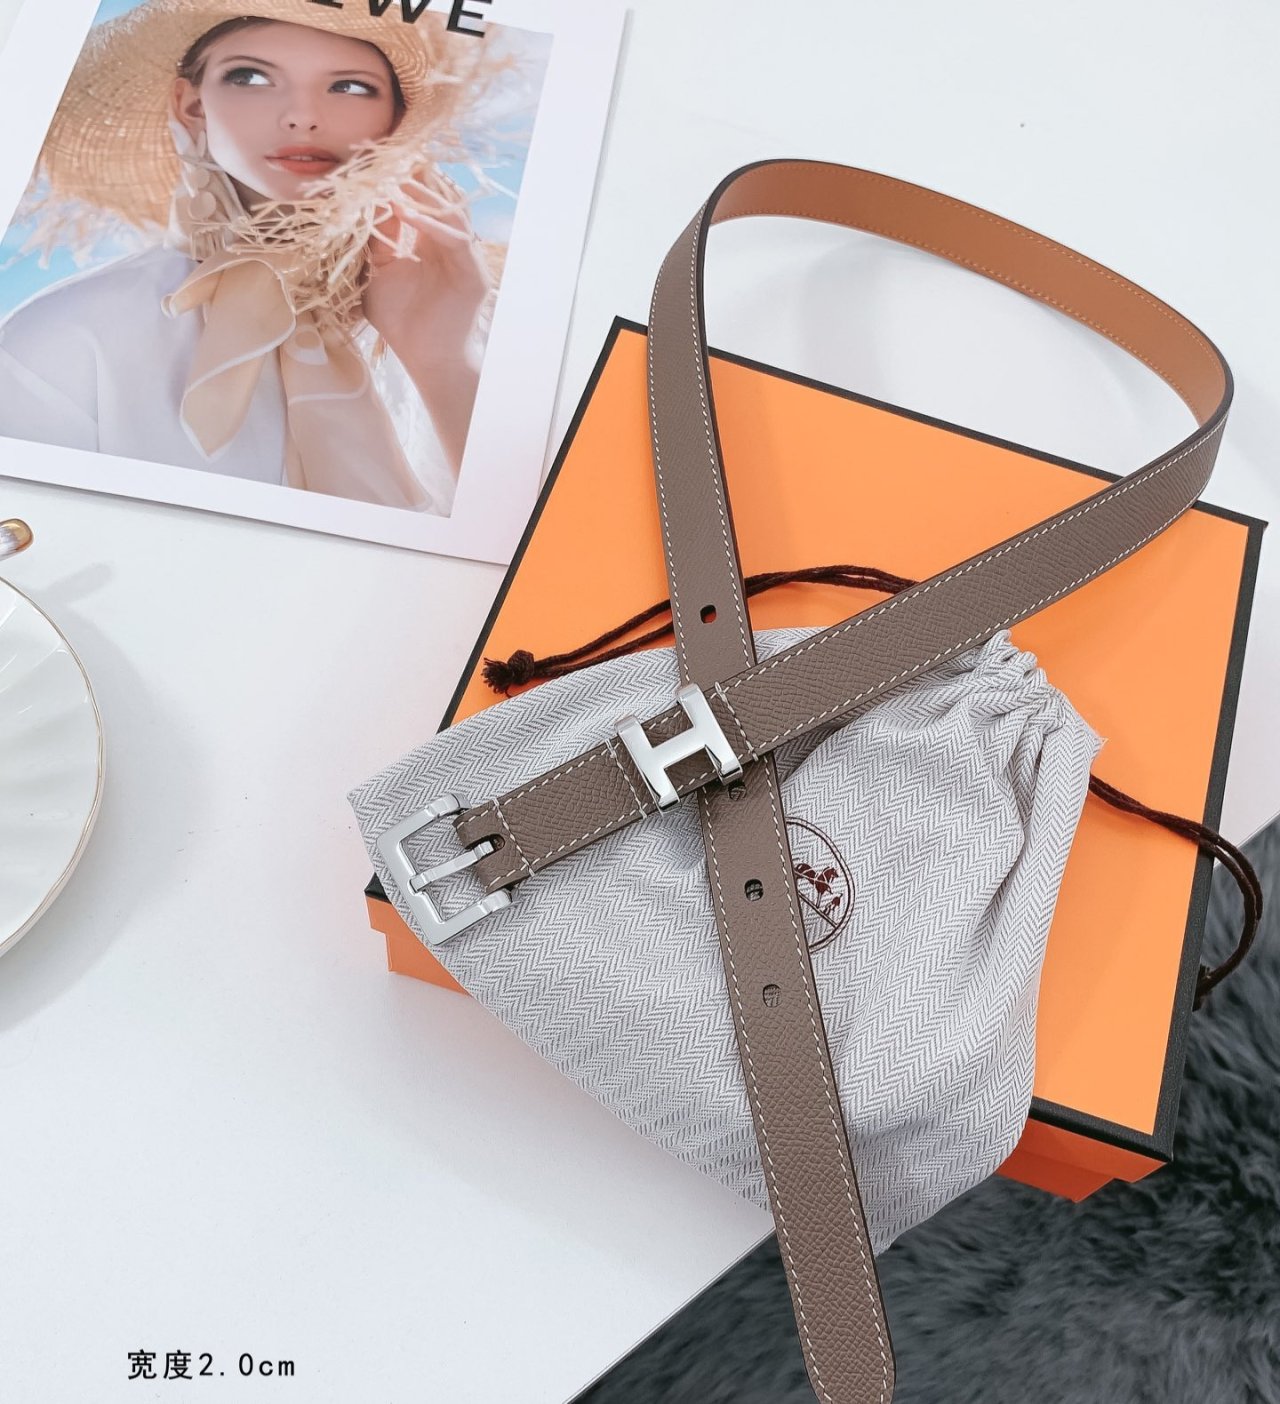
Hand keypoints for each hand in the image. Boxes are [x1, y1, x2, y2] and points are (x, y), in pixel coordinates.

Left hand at [362, 169, 492, 370]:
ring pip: (451, 211)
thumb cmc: (401, 321)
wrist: (424, 357)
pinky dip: (432, 225)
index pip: (421, 199)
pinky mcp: (474, 272)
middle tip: (389, 155)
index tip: (377, 160)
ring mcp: (465, 256)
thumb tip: (368, 201)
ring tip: (393, 182)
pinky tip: (406, 213)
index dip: (403, 179)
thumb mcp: (378, 271)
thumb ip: (376, 238)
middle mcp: (450, 243)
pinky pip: (456, 238)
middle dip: (415, 177)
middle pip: (439, 197)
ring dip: (422, 195)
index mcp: (429, 240)